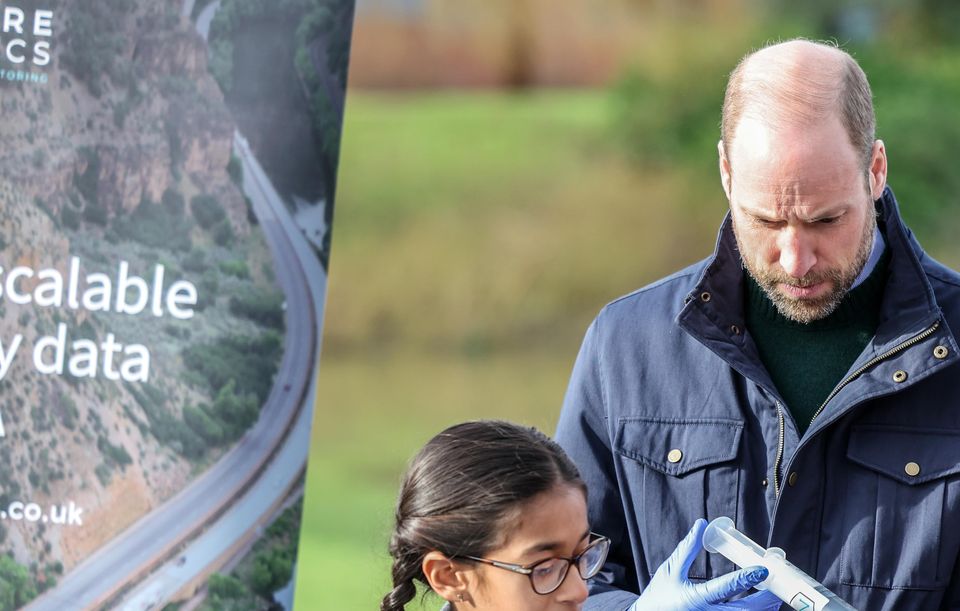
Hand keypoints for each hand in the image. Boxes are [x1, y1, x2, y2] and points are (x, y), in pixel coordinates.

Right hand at [629, 519, 782, 610]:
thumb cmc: (659, 597)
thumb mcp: (670, 570)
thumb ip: (688, 549)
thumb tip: (701, 524)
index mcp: (695, 598)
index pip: (725, 588)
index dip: (745, 579)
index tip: (762, 570)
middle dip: (765, 601)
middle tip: (777, 588)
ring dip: (761, 610)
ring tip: (772, 598)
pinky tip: (757, 607)